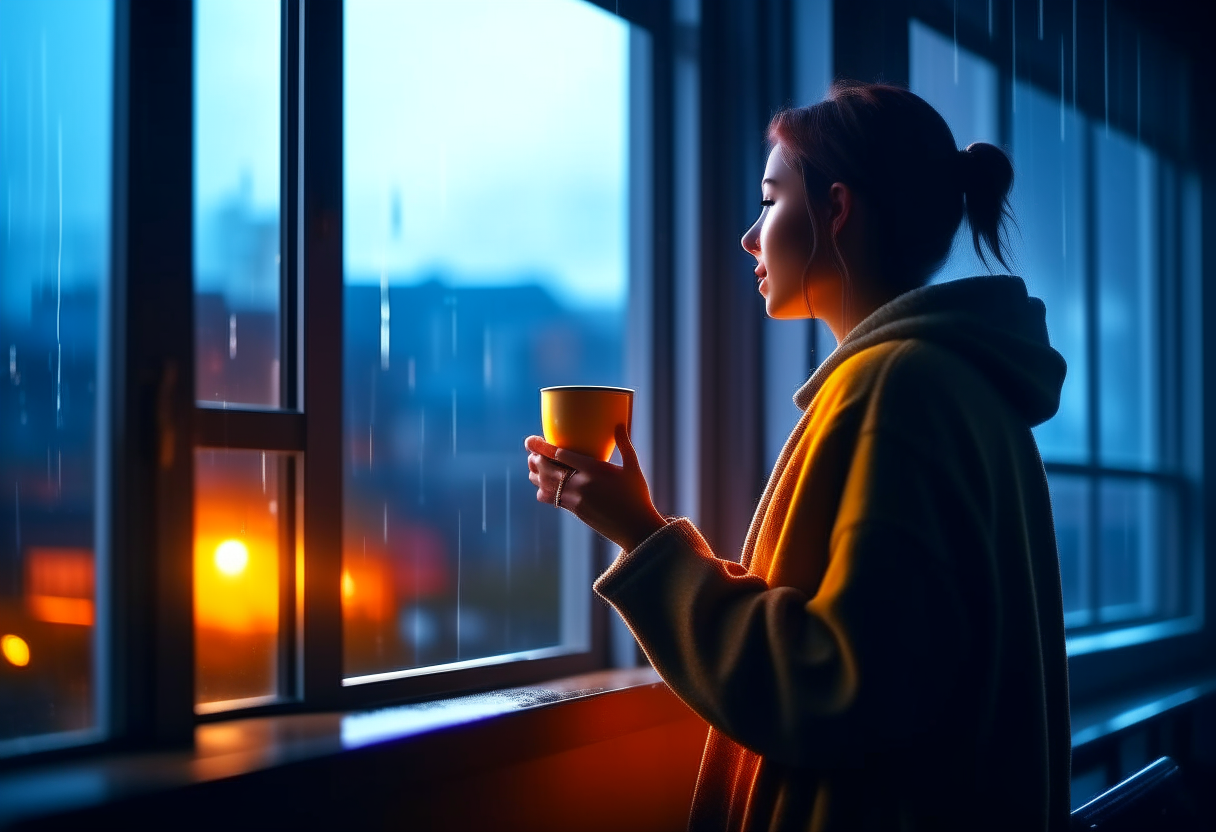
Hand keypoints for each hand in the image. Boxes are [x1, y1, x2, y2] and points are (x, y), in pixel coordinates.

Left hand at [525, 424, 665, 551]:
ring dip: (537, 475)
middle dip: (536, 459)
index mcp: (595, 469)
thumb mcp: (633, 468)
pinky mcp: (574, 510)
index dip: (543, 447)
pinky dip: (543, 491)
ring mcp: (575, 499)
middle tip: (531, 454)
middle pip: (548, 468)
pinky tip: (542, 487)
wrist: (635, 527)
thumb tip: (619, 424)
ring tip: (533, 467)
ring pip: (546, 484)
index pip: (561, 454)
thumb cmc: (637, 496)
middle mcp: (581, 483)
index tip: (533, 440)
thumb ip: (625, 444)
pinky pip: (551, 499)